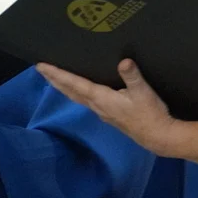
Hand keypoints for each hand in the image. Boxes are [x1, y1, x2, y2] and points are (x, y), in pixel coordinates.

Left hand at [38, 59, 181, 156]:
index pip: (75, 84)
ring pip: (76, 97)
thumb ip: (132, 76)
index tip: (42, 66)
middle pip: (70, 92)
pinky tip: (79, 90)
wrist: (156, 135)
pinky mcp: (108, 114)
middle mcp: (97, 105)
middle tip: (40, 69)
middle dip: (54, 80)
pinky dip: (75, 92)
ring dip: (63, 86)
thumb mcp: (143, 92)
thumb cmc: (149, 113)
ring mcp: (101, 111)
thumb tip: (123, 61)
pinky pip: (85, 100)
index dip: (58, 74)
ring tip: (54, 78)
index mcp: (101, 98)